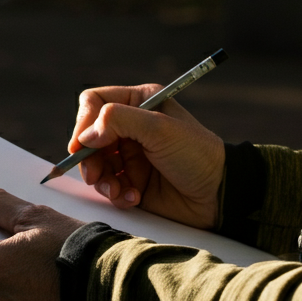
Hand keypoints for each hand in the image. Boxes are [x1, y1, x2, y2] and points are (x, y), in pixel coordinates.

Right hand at [71, 85, 224, 229]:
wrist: (219, 194)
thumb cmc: (197, 155)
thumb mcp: (159, 128)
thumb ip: (118, 121)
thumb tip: (85, 135)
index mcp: (139, 103)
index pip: (95, 103)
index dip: (83, 122)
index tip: (81, 145)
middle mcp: (131, 127)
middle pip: (88, 137)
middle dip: (89, 159)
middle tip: (95, 175)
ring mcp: (130, 155)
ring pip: (95, 164)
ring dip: (102, 180)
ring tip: (118, 191)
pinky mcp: (132, 180)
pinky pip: (108, 185)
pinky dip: (116, 194)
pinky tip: (134, 197)